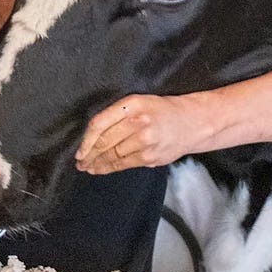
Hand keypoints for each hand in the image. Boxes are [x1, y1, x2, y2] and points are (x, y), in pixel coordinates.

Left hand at [75, 94, 202, 174]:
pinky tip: (101, 170)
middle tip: (79, 161)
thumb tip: (91, 136)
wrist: (192, 123)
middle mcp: (138, 121)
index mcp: (132, 104)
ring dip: (97, 164)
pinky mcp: (150, 156)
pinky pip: (124, 164)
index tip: (79, 150)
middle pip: (104, 142)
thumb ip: (117, 115)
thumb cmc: (162, 111)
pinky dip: (109, 168)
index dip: (86, 140)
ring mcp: (145, 141)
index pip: (100, 123)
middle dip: (88, 155)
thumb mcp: (139, 102)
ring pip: (112, 155)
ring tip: (87, 167)